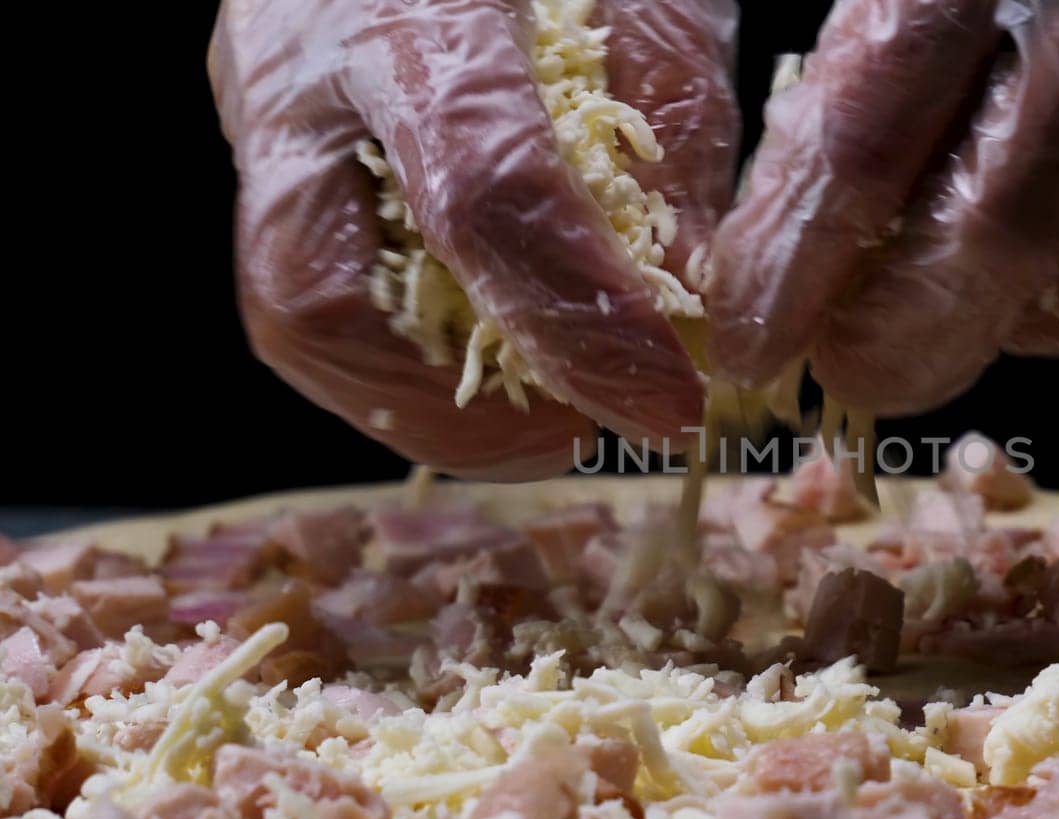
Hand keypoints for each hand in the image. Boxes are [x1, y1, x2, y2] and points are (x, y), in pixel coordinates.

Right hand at [210, 0, 737, 479]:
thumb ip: (674, 132)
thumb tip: (691, 292)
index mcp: (423, 10)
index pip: (488, 196)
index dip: (579, 321)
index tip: (670, 401)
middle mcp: (306, 63)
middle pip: (322, 292)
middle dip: (460, 405)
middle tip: (577, 430)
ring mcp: (261, 102)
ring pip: (287, 309)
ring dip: (418, 402)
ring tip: (534, 417)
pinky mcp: (260, 132)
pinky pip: (300, 285)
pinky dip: (394, 358)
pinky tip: (481, 361)